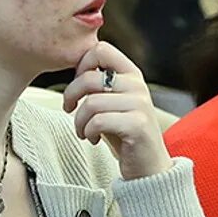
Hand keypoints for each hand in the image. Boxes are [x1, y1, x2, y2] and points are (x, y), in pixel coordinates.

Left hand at [61, 42, 170, 179]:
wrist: (148, 167)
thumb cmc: (124, 134)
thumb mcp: (111, 103)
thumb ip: (99, 84)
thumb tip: (75, 66)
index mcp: (132, 74)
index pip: (101, 49)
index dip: (81, 65)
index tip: (78, 87)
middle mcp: (138, 85)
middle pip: (89, 77)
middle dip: (71, 95)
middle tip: (69, 109)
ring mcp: (139, 104)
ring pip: (90, 102)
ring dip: (79, 121)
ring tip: (83, 131)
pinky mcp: (137, 125)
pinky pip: (98, 121)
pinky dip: (88, 132)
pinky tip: (93, 140)